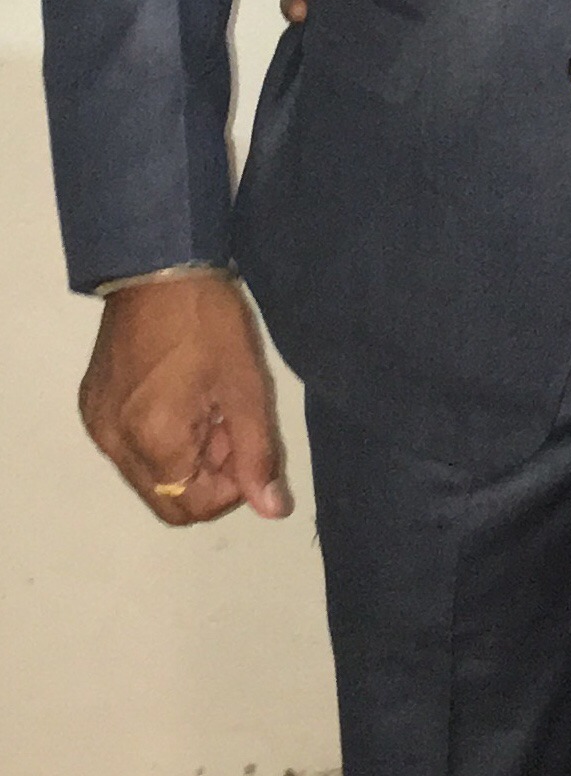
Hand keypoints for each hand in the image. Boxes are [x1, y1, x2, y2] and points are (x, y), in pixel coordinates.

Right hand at [80, 271, 291, 526]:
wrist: (156, 264)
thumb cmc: (208, 321)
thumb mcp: (246, 387)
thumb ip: (257, 454)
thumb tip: (272, 510)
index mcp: (153, 440)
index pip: (192, 507)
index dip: (229, 489)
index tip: (245, 444)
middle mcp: (114, 442)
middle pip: (165, 498)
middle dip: (206, 477)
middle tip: (228, 426)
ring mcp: (98, 424)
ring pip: (147, 475)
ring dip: (183, 458)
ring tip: (206, 407)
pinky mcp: (92, 406)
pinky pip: (128, 448)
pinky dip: (158, 439)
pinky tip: (178, 398)